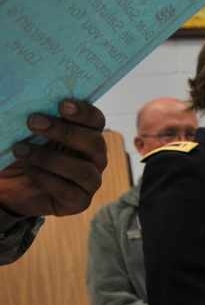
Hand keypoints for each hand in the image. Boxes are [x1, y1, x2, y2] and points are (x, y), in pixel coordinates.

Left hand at [0, 100, 106, 216]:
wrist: (9, 183)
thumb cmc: (22, 151)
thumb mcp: (27, 131)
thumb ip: (37, 117)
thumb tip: (30, 102)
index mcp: (86, 135)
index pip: (96, 121)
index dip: (84, 112)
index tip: (62, 104)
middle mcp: (94, 159)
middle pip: (95, 144)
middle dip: (66, 132)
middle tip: (33, 122)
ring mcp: (89, 182)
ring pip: (84, 171)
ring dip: (50, 158)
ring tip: (20, 149)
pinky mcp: (78, 202)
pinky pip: (70, 192)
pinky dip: (47, 179)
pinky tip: (29, 170)